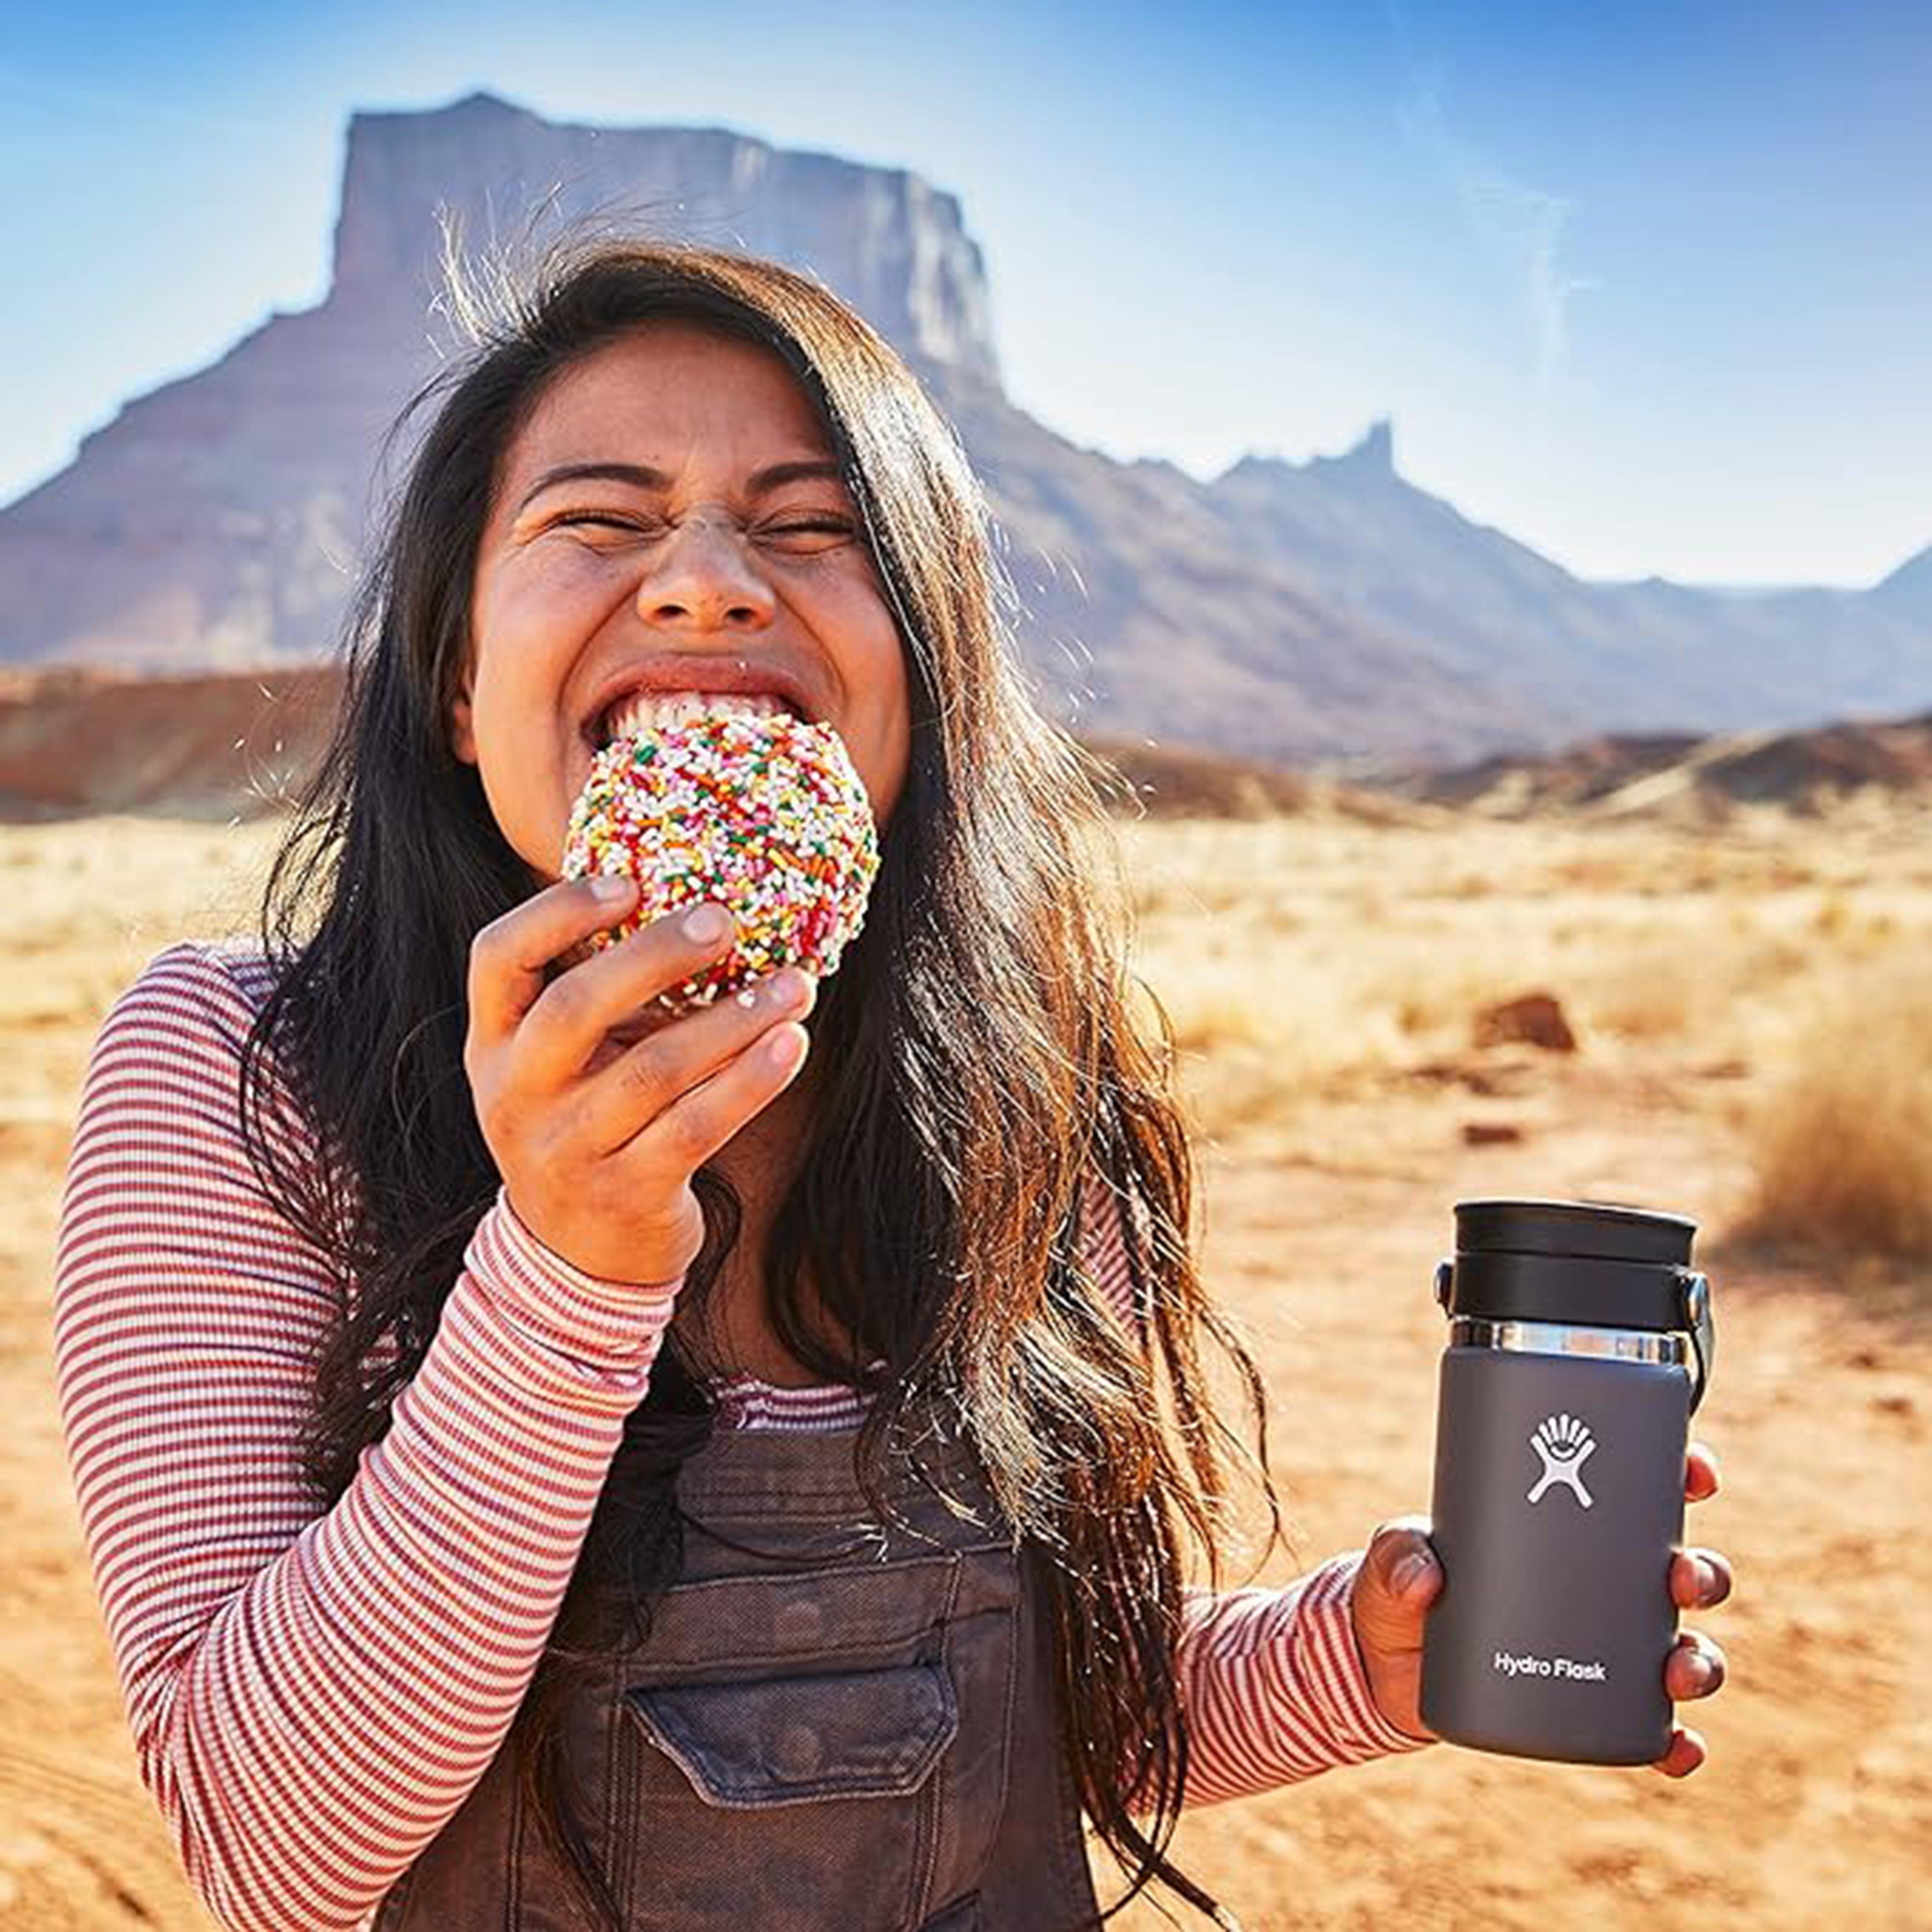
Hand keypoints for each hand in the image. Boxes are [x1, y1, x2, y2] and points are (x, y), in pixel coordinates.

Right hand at [464, 878, 816, 1282]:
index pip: (497, 959)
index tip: (630, 882)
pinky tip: (791, 1045)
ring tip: (794, 985)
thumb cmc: (585, 1124)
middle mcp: (517, 1097)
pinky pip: (696, 1128)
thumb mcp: (558, 1065)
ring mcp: (567, 1152)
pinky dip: (751, 1082)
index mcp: (492, 1047)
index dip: (557, 912)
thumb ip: (593, 994)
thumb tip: (691, 899)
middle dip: (655, 955)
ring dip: (733, 1020)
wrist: (575, 1260)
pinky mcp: (627, 1195)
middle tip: (726, 919)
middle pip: (574, 1008)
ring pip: (654, 1071)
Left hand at [1349, 1440, 1731, 1774]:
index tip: (1696, 1473)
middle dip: (1700, 1573)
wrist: (1382, 1671)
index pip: (1637, 1491)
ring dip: (1699, 1659)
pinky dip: (1676, 1742)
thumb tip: (1426, 1578)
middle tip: (1680, 1578)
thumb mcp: (1393, 1558)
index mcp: (1564, 1528)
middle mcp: (1598, 1586)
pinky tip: (1678, 1750)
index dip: (1681, 1477)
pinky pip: (1652, 1729)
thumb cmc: (1400, 1590)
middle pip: (1677, 1572)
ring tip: (1678, 1669)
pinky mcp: (1591, 1707)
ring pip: (1681, 1649)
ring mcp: (1601, 1648)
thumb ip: (1398, 1553)